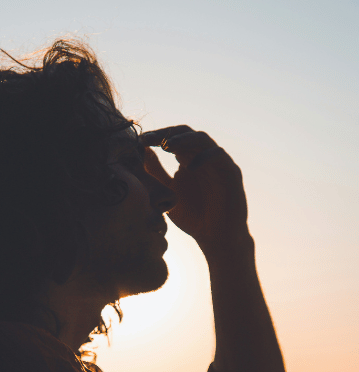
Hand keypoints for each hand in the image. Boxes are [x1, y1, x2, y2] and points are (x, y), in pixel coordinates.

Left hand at [140, 126, 250, 255]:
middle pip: (185, 133)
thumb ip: (156, 173)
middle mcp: (203, 157)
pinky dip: (204, 157)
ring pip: (202, 139)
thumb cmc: (193, 217)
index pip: (172, 139)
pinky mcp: (231, 172)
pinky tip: (188, 166)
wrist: (217, 238)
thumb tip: (143, 152)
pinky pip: (219, 156)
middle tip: (149, 138)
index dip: (156, 136)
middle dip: (166, 134)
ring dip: (184, 140)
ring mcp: (218, 162)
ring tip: (166, 145)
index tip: (140, 140)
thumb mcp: (167, 193)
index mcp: (188, 159)